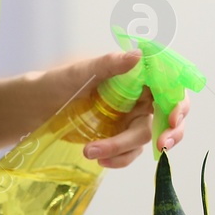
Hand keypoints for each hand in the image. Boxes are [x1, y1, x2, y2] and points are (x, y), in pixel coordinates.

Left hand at [70, 52, 190, 167]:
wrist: (36, 106)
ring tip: (91, 150)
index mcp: (137, 77)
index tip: (171, 119)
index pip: (170, 87)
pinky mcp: (118, 138)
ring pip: (144, 139)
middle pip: (168, 118)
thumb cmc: (58, 81)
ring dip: (123, 149)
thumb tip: (138, 56)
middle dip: (169, 134)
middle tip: (161, 145)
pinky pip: (128, 153)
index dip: (178, 104)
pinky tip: (99, 158)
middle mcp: (139, 98)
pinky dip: (117, 158)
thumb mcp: (81, 71)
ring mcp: (130, 120)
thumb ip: (109, 63)